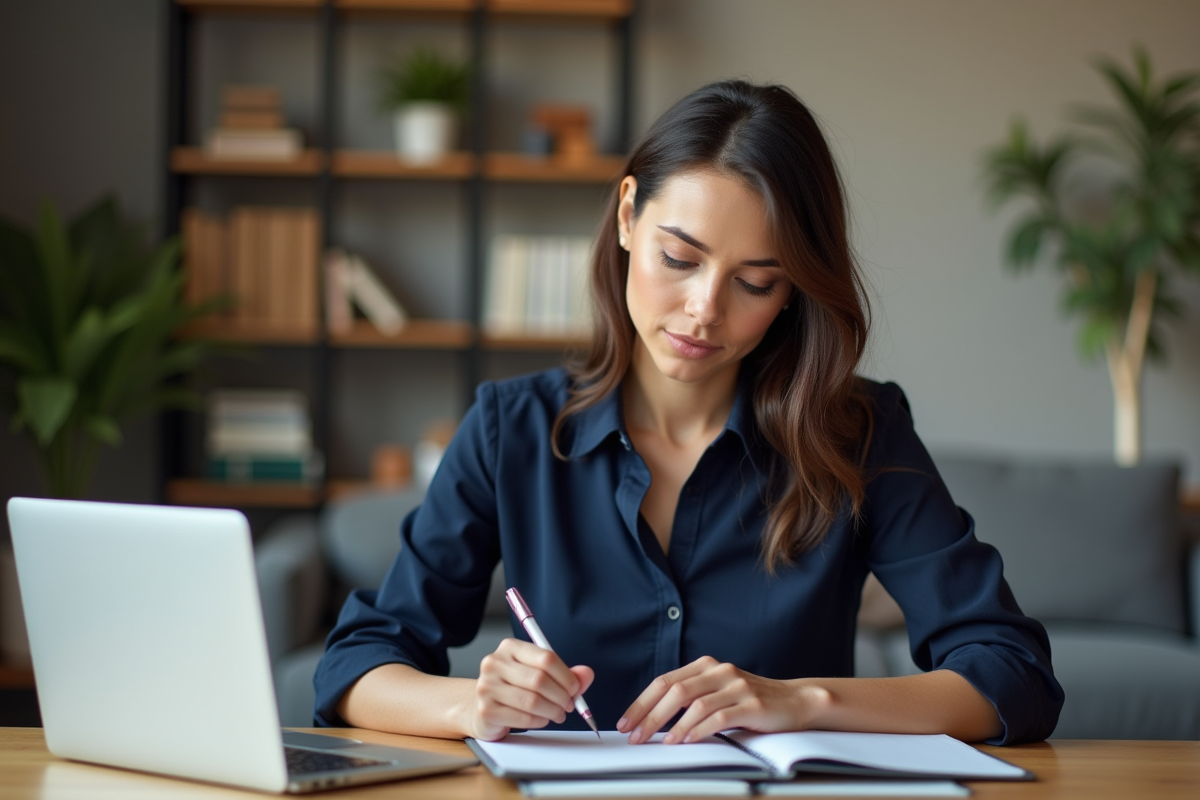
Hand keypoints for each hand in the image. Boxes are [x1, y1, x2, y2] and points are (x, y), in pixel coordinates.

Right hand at [468, 638, 594, 741]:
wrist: (480, 707)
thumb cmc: (513, 688)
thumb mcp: (538, 674)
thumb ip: (564, 673)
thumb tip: (586, 674)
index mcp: (510, 647)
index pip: (546, 658)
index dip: (566, 676)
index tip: (575, 689)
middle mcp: (494, 663)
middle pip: (540, 680)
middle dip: (561, 696)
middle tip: (569, 705)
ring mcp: (487, 686)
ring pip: (533, 701)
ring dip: (553, 711)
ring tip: (558, 714)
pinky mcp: (486, 709)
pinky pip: (523, 718)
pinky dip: (540, 721)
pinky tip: (543, 719)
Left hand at [617, 656, 829, 743]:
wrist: (795, 700)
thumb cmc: (751, 701)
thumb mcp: (718, 691)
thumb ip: (692, 696)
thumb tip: (653, 718)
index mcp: (706, 665)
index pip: (665, 681)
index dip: (642, 702)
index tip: (626, 723)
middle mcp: (719, 670)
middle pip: (674, 691)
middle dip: (650, 715)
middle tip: (635, 736)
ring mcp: (735, 685)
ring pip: (694, 704)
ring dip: (672, 726)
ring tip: (659, 742)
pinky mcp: (750, 703)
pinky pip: (718, 717)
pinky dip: (698, 730)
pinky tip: (686, 741)